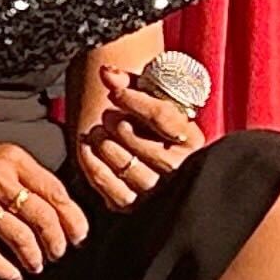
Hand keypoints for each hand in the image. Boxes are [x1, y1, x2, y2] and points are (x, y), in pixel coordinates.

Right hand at [0, 136, 84, 279]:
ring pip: (17, 234)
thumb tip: (61, 212)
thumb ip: (28, 178)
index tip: (78, 234)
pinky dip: (2, 267)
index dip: (72, 218)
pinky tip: (12, 274)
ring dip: (32, 255)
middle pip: (40, 215)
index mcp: (12, 159)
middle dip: (55, 240)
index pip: (54, 191)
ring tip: (36, 263)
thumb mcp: (0, 156)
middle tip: (58, 252)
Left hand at [71, 69, 203, 209]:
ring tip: (97, 133)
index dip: (136, 101)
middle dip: (118, 125)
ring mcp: (160, 191)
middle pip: (144, 145)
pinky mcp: (137, 207)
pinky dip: (94, 168)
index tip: (116, 92)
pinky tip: (87, 150)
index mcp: (191, 138)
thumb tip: (106, 72)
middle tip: (107, 117)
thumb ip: (129, 83)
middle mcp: (181, 168)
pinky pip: (113, 192)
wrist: (146, 152)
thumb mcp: (148, 100)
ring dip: (104, 145)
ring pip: (128, 168)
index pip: (163, 117)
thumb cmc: (149, 124)